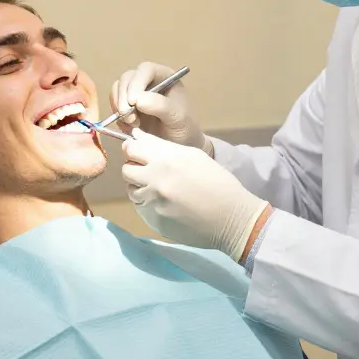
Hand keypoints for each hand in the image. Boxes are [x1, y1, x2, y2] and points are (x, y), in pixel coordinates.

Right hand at [111, 62, 208, 150]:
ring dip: (120, 107)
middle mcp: (148, 81)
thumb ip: (160, 105)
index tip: (133, 102)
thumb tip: (137, 99)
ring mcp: (135, 93)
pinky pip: (114, 106)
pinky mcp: (127, 106)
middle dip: (124, 97)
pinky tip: (131, 127)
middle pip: (127, 78)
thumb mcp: (177, 116)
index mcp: (163, 76)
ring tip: (134, 124)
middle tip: (129, 117)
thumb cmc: (184, 127)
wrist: (179, 144)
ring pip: (117, 90)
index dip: (136, 83)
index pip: (145, 69)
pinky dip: (118, 117)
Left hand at [121, 130, 267, 259]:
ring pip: (130, 189)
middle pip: (127, 168)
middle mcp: (155, 178)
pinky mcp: (153, 220)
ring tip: (160, 189)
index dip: (135, 148)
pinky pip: (140, 207)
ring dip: (140, 187)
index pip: (133, 147)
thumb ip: (163, 147)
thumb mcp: (194, 156)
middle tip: (150, 171)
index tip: (140, 151)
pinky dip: (148, 204)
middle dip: (135, 167)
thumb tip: (137, 138)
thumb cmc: (217, 182)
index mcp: (168, 158)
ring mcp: (152, 202)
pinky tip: (165, 204)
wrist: (231, 218)